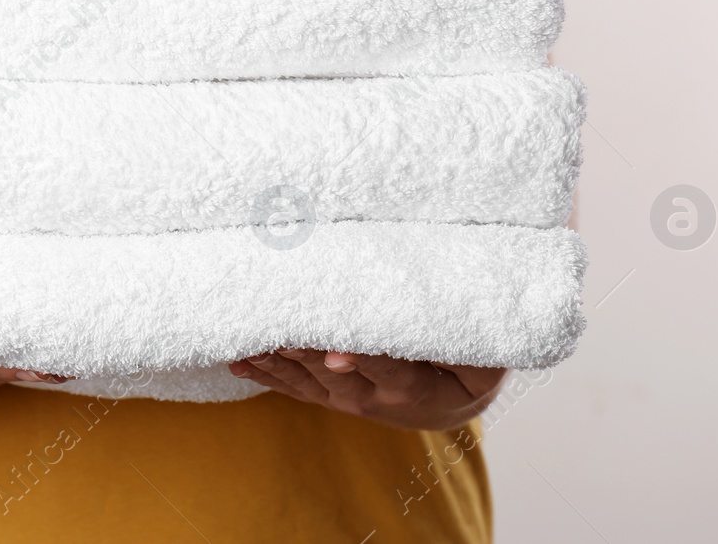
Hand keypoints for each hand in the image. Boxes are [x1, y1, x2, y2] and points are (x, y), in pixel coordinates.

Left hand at [228, 349, 505, 430]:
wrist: (451, 402)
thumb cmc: (468, 368)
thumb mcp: (478, 359)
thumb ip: (455, 340)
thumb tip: (427, 315)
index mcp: (414, 388)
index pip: (387, 370)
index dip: (363, 360)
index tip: (338, 353)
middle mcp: (373, 398)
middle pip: (333, 374)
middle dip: (302, 352)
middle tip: (273, 332)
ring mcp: (346, 399)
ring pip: (306, 381)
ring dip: (275, 362)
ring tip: (246, 344)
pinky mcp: (329, 396)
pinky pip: (294, 387)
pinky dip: (267, 373)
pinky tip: (239, 363)